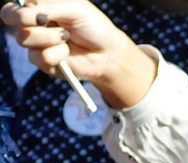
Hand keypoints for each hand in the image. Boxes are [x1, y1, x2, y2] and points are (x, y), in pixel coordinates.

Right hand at [0, 0, 155, 107]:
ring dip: (49, 37)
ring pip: (24, 37)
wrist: (107, 53)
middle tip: (45, 21)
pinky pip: (39, 56)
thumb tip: (27, 10)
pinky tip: (67, 52)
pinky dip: (57, 53)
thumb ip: (49, 6)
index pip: (14, 2)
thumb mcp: (75, 8)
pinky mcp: (42, 61)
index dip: (20, 5)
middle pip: (8, 16)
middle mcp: (32, 23)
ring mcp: (35, 42)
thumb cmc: (93, 26)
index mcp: (38, 6)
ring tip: (66, 37)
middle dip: (24, 18)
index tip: (38, 10)